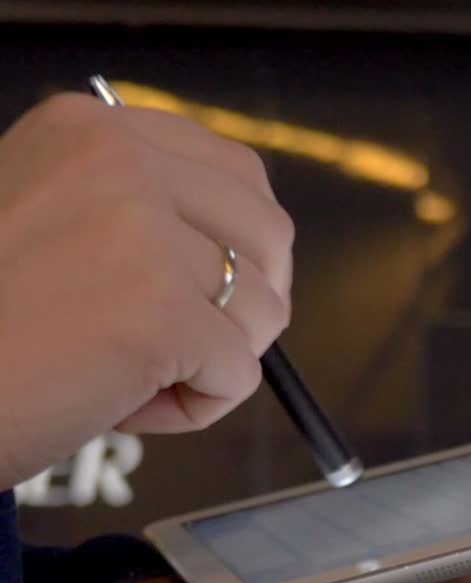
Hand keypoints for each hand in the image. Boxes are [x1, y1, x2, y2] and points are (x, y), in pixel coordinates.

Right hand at [0, 93, 292, 486]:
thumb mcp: (47, 222)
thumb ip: (129, 212)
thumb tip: (236, 251)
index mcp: (90, 130)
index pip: (234, 171)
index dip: (246, 245)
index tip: (220, 291)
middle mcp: (121, 163)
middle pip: (268, 234)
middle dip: (251, 303)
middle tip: (195, 346)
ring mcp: (143, 233)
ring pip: (262, 309)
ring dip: (215, 362)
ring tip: (137, 379)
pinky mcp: (160, 312)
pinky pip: (238, 375)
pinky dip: (196, 408)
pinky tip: (129, 406)